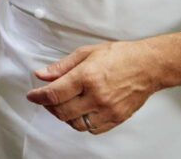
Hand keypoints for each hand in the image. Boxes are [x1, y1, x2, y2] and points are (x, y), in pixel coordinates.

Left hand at [25, 41, 161, 134]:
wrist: (148, 66)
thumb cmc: (120, 56)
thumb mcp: (86, 53)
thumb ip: (62, 67)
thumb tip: (42, 75)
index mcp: (87, 76)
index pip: (54, 93)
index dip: (38, 96)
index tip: (32, 96)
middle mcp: (97, 96)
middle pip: (62, 112)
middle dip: (49, 107)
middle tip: (46, 99)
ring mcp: (108, 109)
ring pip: (76, 124)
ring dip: (65, 117)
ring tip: (64, 105)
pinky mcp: (117, 118)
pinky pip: (93, 129)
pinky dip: (82, 123)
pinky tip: (80, 111)